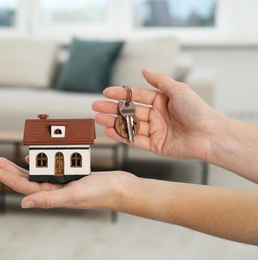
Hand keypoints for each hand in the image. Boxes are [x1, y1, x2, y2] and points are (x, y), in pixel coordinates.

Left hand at [0, 153, 136, 208]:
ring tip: (2, 158)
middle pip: (22, 178)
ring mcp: (59, 182)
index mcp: (51, 195)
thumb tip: (23, 203)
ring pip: (32, 172)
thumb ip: (49, 199)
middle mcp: (52, 189)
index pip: (21, 185)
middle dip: (4, 167)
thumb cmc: (100, 193)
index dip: (3, 175)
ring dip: (16, 164)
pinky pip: (47, 167)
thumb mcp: (73, 195)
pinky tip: (30, 158)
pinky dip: (37, 161)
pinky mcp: (68, 175)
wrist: (120, 188)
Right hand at [92, 68, 219, 159]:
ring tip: (97, 119)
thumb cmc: (198, 110)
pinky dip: (121, 136)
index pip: (136, 96)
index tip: (107, 92)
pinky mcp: (155, 145)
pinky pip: (135, 140)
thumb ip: (159, 80)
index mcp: (161, 100)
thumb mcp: (178, 90)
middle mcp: (156, 115)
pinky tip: (110, 132)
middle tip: (96, 106)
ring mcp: (154, 130)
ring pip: (129, 125)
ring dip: (113, 122)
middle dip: (112, 108)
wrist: (210, 135)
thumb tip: (145, 70)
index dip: (121, 94)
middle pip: (129, 111)